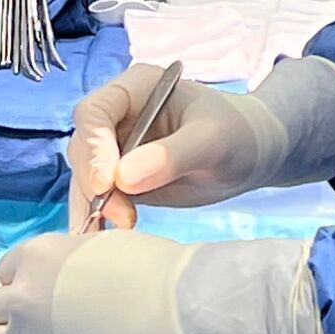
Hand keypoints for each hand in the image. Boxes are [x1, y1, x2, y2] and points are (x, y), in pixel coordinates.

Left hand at [0, 230, 326, 333]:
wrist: (177, 309)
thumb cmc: (152, 268)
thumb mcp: (99, 248)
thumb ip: (71, 266)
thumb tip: (73, 281)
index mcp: (35, 256)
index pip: (7, 272)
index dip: (27, 284)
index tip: (46, 295)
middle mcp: (22, 296)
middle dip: (16, 318)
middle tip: (43, 327)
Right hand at [66, 57, 334, 231]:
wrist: (251, 155)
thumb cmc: (237, 135)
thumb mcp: (212, 142)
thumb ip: (171, 156)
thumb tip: (123, 178)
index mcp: (136, 89)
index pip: (94, 112)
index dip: (93, 147)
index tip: (105, 183)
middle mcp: (118, 117)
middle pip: (83, 148)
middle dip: (94, 185)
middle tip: (123, 217)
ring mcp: (117, 149)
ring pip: (85, 178)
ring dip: (90, 208)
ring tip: (101, 238)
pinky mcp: (121, 180)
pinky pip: (99, 199)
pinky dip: (96, 220)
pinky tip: (98, 241)